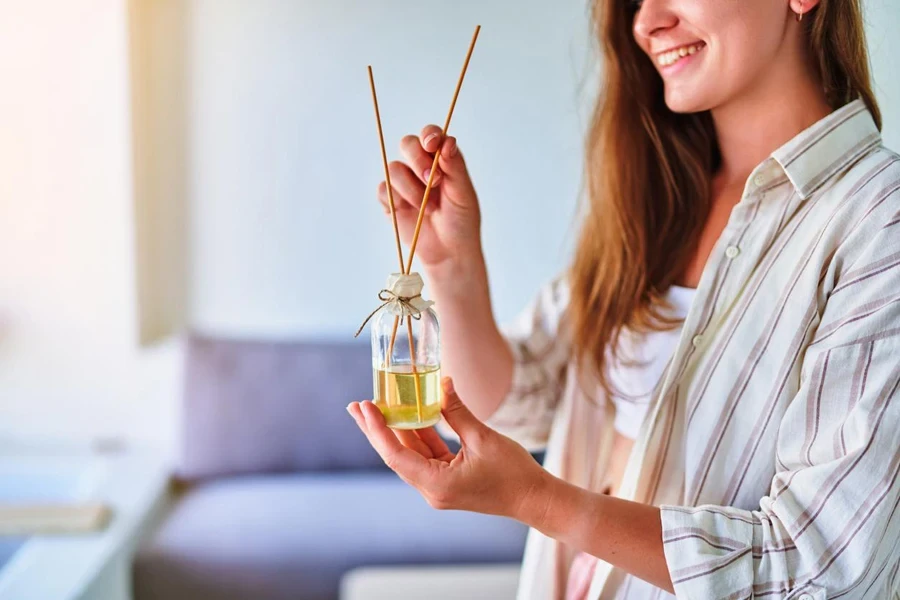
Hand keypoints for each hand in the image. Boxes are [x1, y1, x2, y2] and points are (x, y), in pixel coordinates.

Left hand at [346, 377, 547, 517]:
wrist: (535, 499)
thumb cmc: (514, 473)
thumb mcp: (484, 438)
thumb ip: (457, 411)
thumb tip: (442, 382)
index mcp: (437, 484)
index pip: (396, 455)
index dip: (378, 429)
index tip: (365, 407)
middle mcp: (432, 489)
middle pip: (396, 455)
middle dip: (376, 429)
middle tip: (356, 405)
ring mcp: (439, 486)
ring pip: (409, 454)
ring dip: (395, 430)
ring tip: (375, 407)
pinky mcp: (447, 480)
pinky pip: (426, 455)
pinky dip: (418, 435)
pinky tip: (409, 415)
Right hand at [377, 126, 481, 268]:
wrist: (450, 251)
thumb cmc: (461, 221)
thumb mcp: (464, 192)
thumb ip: (455, 166)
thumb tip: (446, 142)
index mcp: (441, 159)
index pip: (430, 135)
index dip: (429, 135)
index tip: (432, 145)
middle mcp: (420, 166)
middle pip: (407, 144)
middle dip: (418, 160)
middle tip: (434, 181)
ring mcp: (404, 183)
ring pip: (395, 168)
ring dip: (412, 189)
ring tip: (428, 208)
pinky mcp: (390, 200)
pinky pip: (383, 189)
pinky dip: (397, 199)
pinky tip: (411, 211)